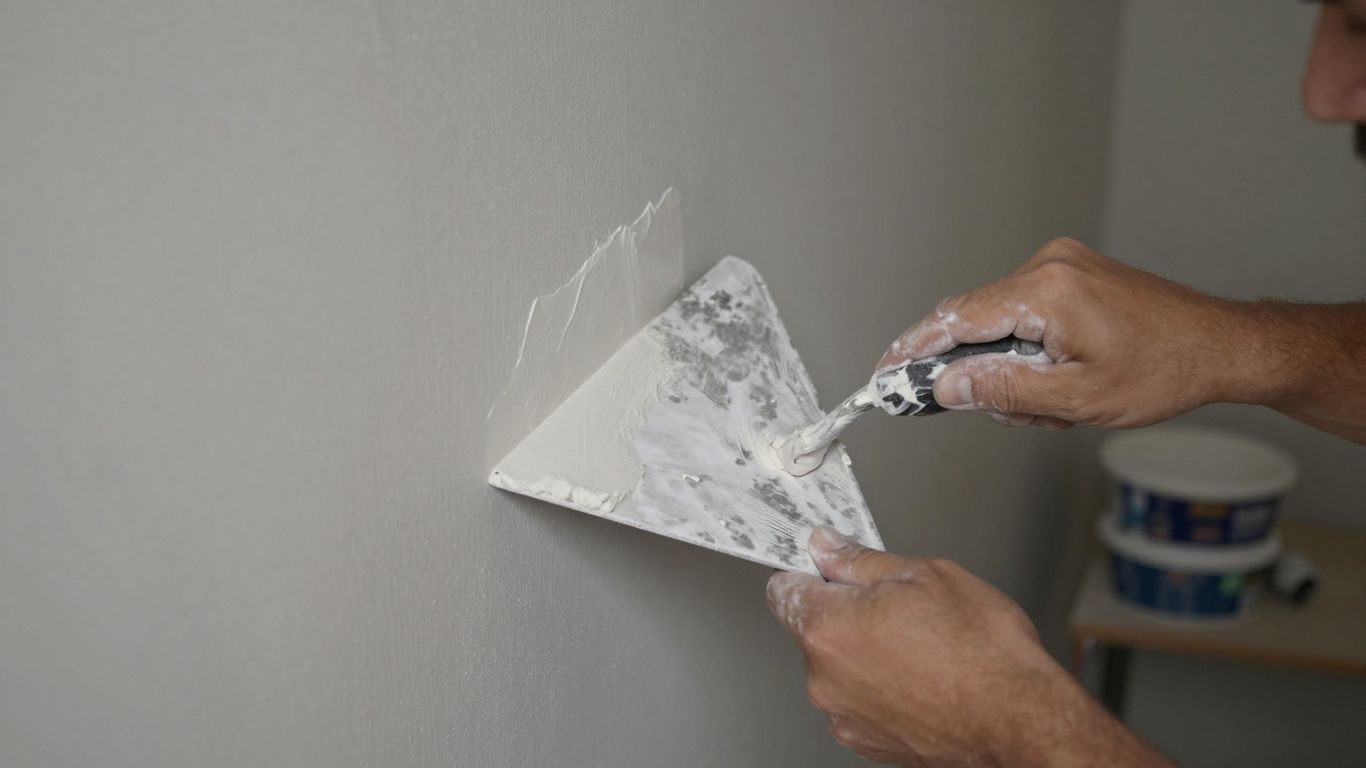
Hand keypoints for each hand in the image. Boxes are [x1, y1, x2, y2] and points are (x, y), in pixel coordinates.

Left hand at [767, 527, 1169, 767]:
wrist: (1021, 720)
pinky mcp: (866, 742)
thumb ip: (861, 561)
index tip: (830, 570)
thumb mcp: (923, 576)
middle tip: (900, 609)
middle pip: (814, 630)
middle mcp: (824, 678)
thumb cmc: (983, 652)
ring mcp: (844, 715)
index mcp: (828, 627)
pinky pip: (861, 701)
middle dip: (846, 614)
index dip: (808, 573)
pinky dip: (882, 688)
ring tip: (922, 649)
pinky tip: (923, 678)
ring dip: (866, 654)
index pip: (783, 589)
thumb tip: (827, 547)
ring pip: (840, 667)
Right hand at [877, 238, 1250, 429]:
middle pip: (973, 319)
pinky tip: (1058, 379)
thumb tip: (945, 386)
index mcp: (1047, 291)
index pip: (956, 319)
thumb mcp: (1077, 398)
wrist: (1220, 346)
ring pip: (998, 320)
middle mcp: (1048, 265)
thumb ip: (1002, 390)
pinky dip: (1026, 349)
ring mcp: (1060, 264)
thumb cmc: (1163, 371)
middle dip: (976, 370)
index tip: (884, 373)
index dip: (913, 349)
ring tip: (1056, 402)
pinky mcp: (1070, 272)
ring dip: (1008, 366)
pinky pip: (1022, 311)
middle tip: (1002, 410)